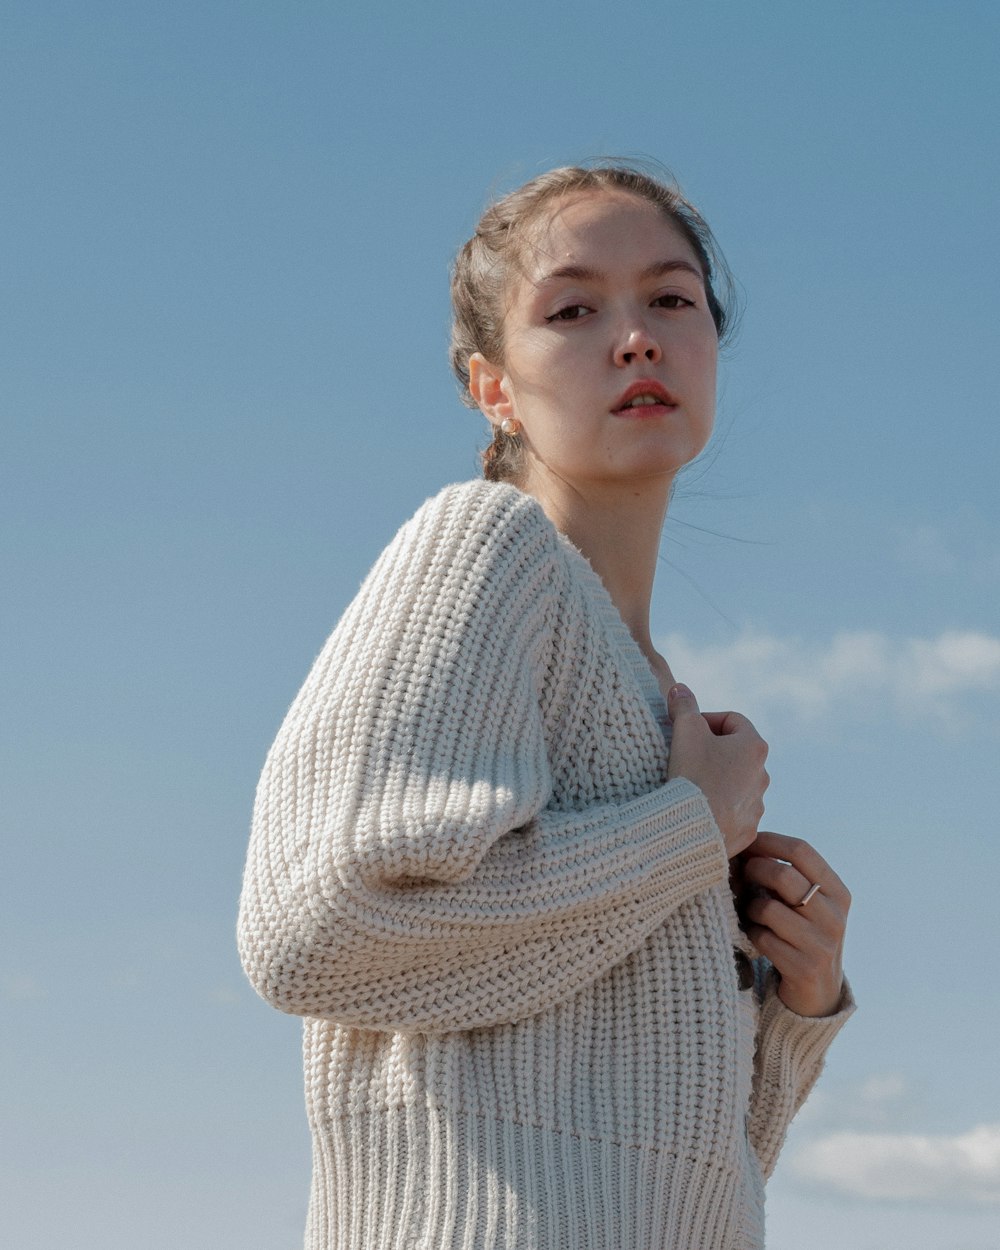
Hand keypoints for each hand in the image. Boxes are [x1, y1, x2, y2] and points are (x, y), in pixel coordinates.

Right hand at [666, 683, 768, 857]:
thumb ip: (684, 705)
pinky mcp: (748, 829)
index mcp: (753, 746)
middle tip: (686, 755)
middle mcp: (763, 775)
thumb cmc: (693, 774)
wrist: (693, 827)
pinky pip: (734, 812)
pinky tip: (699, 808)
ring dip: (718, 779)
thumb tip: (680, 689)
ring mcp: (757, 805)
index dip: (707, 720)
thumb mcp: (685, 731)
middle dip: (713, 750)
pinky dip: (720, 807)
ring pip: (737, 783)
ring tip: (692, 783)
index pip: (733, 720)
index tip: (686, 729)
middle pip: (736, 752)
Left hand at [740, 831, 850, 1017]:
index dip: (768, 841)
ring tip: (751, 912)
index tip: (746, 842)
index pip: (801, 850)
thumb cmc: (802, 932)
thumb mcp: (806, 902)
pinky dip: (751, 933)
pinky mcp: (805, 968)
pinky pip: (763, 938)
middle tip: (741, 876)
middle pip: (782, 875)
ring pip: (768, 908)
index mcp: (838, 892)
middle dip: (753, 871)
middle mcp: (835, 916)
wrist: (818, 991)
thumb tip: (743, 841)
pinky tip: (755, 936)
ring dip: (750, 907)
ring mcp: (822, 944)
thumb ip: (787, 874)